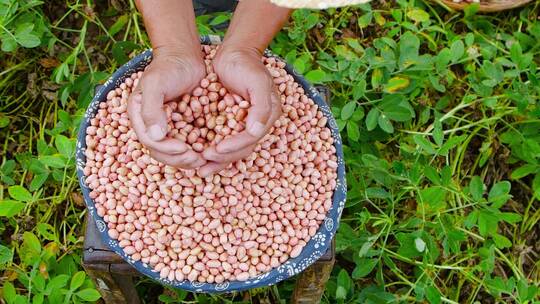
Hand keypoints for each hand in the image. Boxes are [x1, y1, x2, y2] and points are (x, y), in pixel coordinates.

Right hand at [127, 46, 206, 168]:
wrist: (185, 56)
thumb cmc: (168, 66)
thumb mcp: (156, 84)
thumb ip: (152, 110)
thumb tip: (156, 137)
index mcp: (139, 116)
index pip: (150, 141)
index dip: (167, 149)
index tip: (185, 149)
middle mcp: (151, 125)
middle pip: (161, 151)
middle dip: (179, 158)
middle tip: (198, 160)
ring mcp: (167, 126)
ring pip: (174, 151)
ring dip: (188, 158)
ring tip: (204, 159)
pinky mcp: (182, 125)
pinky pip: (187, 142)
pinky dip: (196, 149)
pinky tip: (209, 151)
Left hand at [199, 46, 281, 176]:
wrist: (234, 52)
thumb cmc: (246, 64)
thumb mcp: (257, 81)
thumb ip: (260, 107)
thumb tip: (256, 132)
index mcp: (268, 116)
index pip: (251, 138)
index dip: (234, 146)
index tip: (216, 150)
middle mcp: (258, 123)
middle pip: (242, 148)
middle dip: (223, 157)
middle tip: (205, 161)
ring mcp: (244, 124)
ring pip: (231, 148)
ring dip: (217, 159)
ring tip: (201, 168)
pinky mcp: (230, 122)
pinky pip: (221, 139)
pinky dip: (211, 148)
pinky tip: (197, 155)